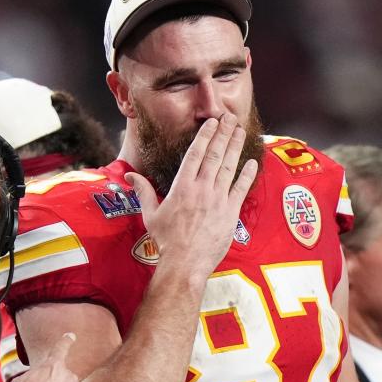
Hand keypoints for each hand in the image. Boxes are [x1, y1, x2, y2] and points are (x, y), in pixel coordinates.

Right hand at [126, 114, 258, 277]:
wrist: (185, 263)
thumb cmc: (166, 241)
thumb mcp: (150, 215)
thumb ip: (143, 191)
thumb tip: (129, 175)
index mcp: (182, 187)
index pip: (195, 154)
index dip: (205, 135)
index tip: (212, 122)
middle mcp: (201, 189)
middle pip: (215, 155)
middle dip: (223, 134)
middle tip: (230, 118)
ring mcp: (218, 200)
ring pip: (229, 167)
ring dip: (235, 147)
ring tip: (240, 131)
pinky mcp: (230, 213)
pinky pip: (241, 189)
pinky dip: (247, 174)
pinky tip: (252, 161)